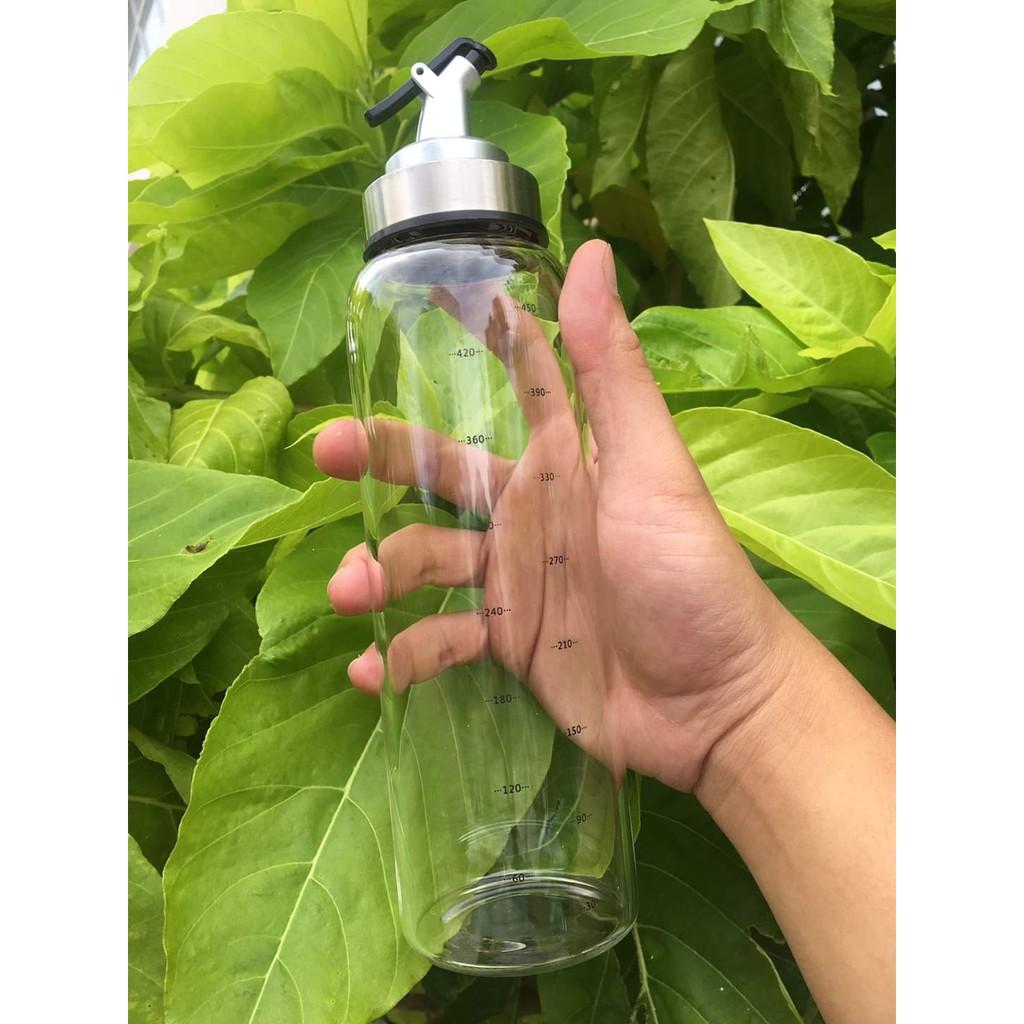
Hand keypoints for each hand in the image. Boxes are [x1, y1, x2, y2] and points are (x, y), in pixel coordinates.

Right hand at [314, 240, 800, 791]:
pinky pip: (439, 640)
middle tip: (328, 450)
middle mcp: (528, 512)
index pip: (509, 385)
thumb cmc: (689, 574)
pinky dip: (402, 654)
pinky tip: (373, 670)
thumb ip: (610, 372)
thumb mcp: (649, 468)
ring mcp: (512, 580)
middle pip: (438, 472)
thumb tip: (588, 251)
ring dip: (380, 572)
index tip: (403, 309)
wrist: (714, 703)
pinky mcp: (506, 644)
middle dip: (382, 458)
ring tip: (351, 590)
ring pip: (425, 559)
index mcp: (563, 460)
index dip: (461, 345)